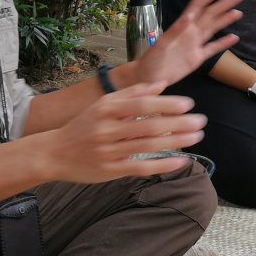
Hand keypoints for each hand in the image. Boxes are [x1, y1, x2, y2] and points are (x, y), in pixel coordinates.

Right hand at [46, 82, 208, 181]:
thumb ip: (131, 94)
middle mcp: (107, 129)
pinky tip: (181, 161)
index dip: (166, 104)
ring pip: (147, 146)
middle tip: (201, 121)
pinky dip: (162, 165)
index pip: (141, 105)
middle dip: (178, 123)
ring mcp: (109, 151)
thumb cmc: (83, 126)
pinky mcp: (111, 170)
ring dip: (175, 142)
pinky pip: (140, 168)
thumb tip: (160, 84)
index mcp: (106, 109)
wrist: (54, 153)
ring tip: (196, 137)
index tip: (188, 104)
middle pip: (148, 126)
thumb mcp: (102, 105)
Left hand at [130, 0, 242, 86]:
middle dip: (223, 4)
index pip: (198, 6)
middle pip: (209, 14)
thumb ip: (176, 30)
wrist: (148, 77)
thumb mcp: (162, 45)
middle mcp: (190, 33)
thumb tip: (189, 17)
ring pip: (213, 29)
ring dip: (225, 20)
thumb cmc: (152, 60)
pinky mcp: (197, 58)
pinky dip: (223, 43)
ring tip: (238, 12)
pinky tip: (234, 37)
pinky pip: (212, 48)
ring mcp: (194, 45)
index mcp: (181, 27)